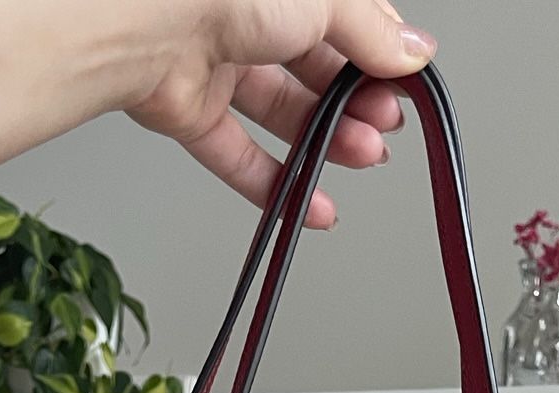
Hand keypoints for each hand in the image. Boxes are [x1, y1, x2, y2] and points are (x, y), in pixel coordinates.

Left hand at [125, 1, 437, 228]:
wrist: (144, 21)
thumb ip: (371, 32)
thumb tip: (414, 52)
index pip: (343, 16)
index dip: (377, 52)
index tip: (406, 84)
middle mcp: (248, 12)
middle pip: (313, 66)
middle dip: (356, 100)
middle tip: (385, 125)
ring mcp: (217, 61)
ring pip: (281, 110)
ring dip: (328, 140)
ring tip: (364, 156)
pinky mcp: (189, 110)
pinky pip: (237, 154)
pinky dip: (276, 184)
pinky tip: (312, 206)